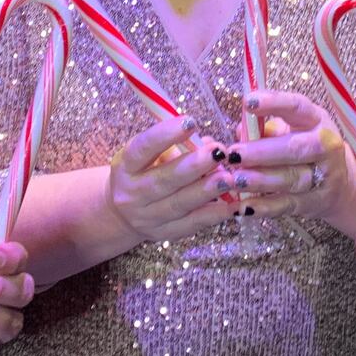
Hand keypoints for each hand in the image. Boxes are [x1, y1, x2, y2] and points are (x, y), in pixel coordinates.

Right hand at [108, 116, 238, 242]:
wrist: (123, 213)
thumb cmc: (142, 173)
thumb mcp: (149, 155)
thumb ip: (177, 147)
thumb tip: (211, 143)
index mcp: (125, 166)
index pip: (142, 148)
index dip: (165, 135)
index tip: (190, 121)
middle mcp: (132, 193)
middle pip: (163, 180)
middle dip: (193, 166)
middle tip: (218, 153)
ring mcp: (147, 217)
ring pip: (179, 204)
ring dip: (206, 191)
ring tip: (229, 178)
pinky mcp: (164, 234)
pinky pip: (191, 224)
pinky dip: (213, 214)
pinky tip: (232, 205)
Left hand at [223, 91, 355, 233]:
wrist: (340, 185)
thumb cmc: (306, 148)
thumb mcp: (292, 130)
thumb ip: (265, 128)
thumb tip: (240, 130)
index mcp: (317, 120)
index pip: (297, 107)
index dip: (274, 103)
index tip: (248, 102)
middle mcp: (325, 147)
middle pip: (295, 149)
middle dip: (262, 152)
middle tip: (234, 154)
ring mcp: (323, 177)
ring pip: (291, 179)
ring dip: (260, 180)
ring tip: (235, 179)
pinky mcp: (314, 203)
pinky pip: (287, 205)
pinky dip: (265, 207)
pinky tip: (244, 206)